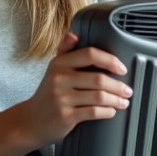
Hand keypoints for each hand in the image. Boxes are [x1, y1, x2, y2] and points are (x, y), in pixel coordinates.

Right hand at [0, 31, 131, 155]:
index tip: (122, 68)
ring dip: (116, 100)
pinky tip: (111, 112)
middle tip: (127, 90)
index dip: (110, 60)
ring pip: (99, 97)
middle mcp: (59, 78)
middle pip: (99, 78)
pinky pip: (93, 112)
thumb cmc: (46, 95)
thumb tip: (74, 33)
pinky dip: (107, 112)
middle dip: (118, 85)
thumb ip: (65, 51)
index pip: (90, 54)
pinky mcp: (65, 116)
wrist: (29, 122)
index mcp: (59, 63)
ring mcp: (62, 98)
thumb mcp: (53, 70)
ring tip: (123, 101)